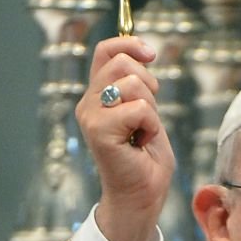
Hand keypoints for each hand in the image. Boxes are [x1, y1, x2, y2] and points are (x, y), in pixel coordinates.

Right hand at [75, 36, 175, 240]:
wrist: (141, 196)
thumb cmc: (146, 161)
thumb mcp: (147, 114)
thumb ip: (139, 86)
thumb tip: (144, 53)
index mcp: (98, 97)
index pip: (106, 51)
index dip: (129, 43)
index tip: (151, 54)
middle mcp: (89, 103)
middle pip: (121, 62)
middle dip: (148, 83)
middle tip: (149, 114)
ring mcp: (91, 116)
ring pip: (132, 84)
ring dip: (151, 109)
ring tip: (143, 132)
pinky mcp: (99, 130)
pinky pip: (140, 109)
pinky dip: (151, 126)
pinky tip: (142, 143)